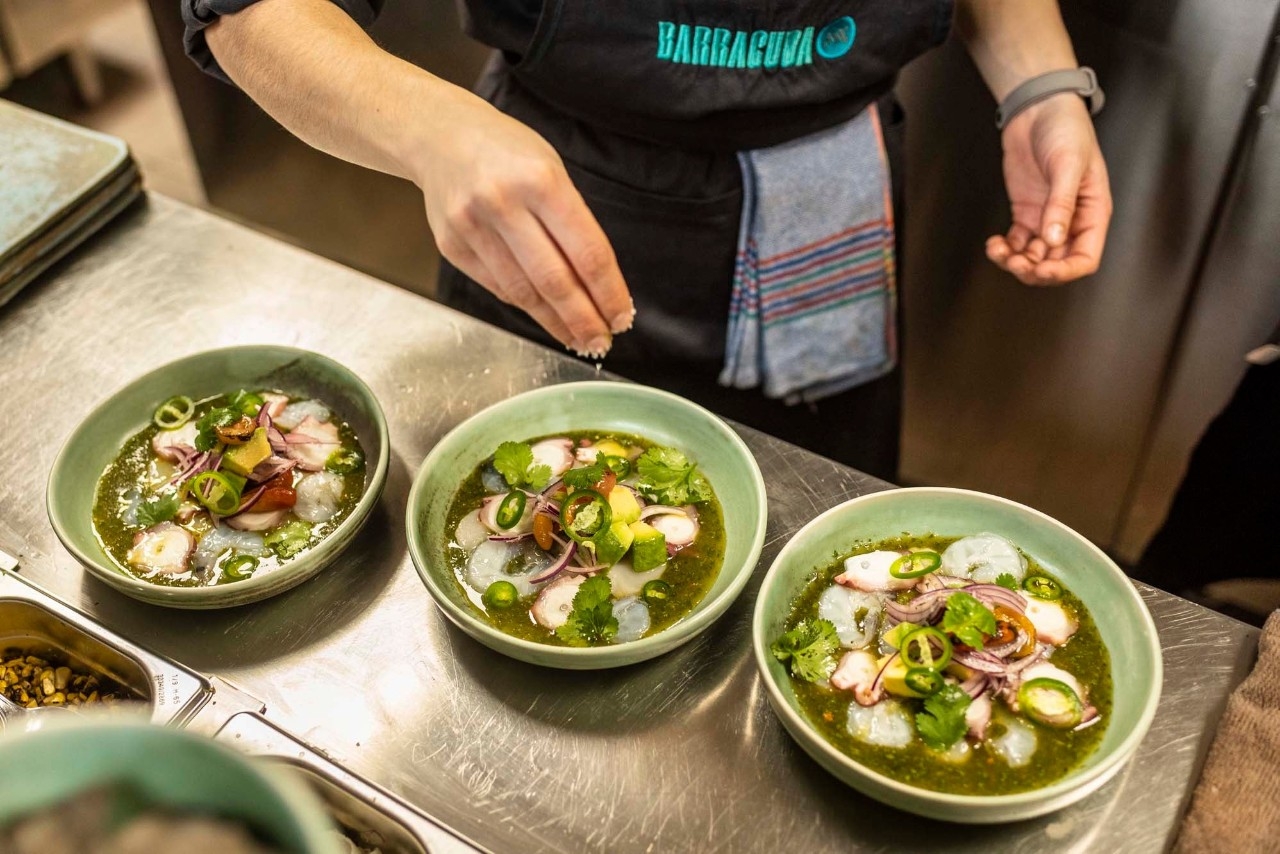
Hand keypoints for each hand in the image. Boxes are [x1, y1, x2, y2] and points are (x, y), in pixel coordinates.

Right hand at [410, 90, 632, 354]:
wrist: (438, 135)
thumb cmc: (506, 151)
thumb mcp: (550, 168)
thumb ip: (572, 221)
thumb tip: (597, 283)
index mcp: (541, 181)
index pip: (587, 252)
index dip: (608, 292)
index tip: (622, 316)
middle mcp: (504, 203)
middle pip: (555, 281)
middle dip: (584, 319)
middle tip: (602, 342)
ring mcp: (473, 226)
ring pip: (523, 292)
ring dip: (555, 322)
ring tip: (578, 338)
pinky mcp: (452, 245)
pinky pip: (497, 286)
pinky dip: (525, 305)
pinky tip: (544, 316)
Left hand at [985, 94, 1112, 284]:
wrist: (1038, 108)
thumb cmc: (1066, 129)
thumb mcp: (1068, 165)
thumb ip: (1061, 203)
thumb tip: (1054, 238)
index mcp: (1093, 213)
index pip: (1085, 258)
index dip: (1065, 271)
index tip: (1043, 270)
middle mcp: (1071, 221)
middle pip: (1056, 263)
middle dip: (1035, 270)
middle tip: (1015, 263)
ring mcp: (1047, 218)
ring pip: (1034, 257)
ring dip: (1016, 262)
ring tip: (999, 252)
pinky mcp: (1026, 213)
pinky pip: (1017, 242)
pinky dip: (1005, 249)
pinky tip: (994, 244)